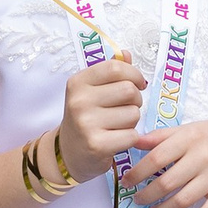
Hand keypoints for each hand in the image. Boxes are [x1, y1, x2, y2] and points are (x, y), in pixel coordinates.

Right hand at [59, 59, 147, 179]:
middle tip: (125, 108)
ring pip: (133, 114)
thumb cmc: (86, 118)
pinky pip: (132, 135)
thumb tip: (126, 53)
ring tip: (117, 125)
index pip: (115, 68)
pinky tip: (116, 140)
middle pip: (129, 90)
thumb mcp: (92, 91)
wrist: (69, 153)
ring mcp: (86, 123)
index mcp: (78, 82)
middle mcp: (79, 101)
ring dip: (132, 121)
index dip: (134, 74)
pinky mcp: (96, 145)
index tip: (138, 83)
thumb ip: (110, 71)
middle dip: (135, 100)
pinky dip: (130, 138)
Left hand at [124, 113, 207, 207]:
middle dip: (146, 196)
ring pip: (184, 201)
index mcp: (190, 138)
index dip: (137, 173)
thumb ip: (162, 136)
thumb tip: (134, 141)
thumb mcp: (190, 128)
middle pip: (167, 183)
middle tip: (137, 200)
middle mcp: (203, 157)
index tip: (126, 182)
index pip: (156, 158)